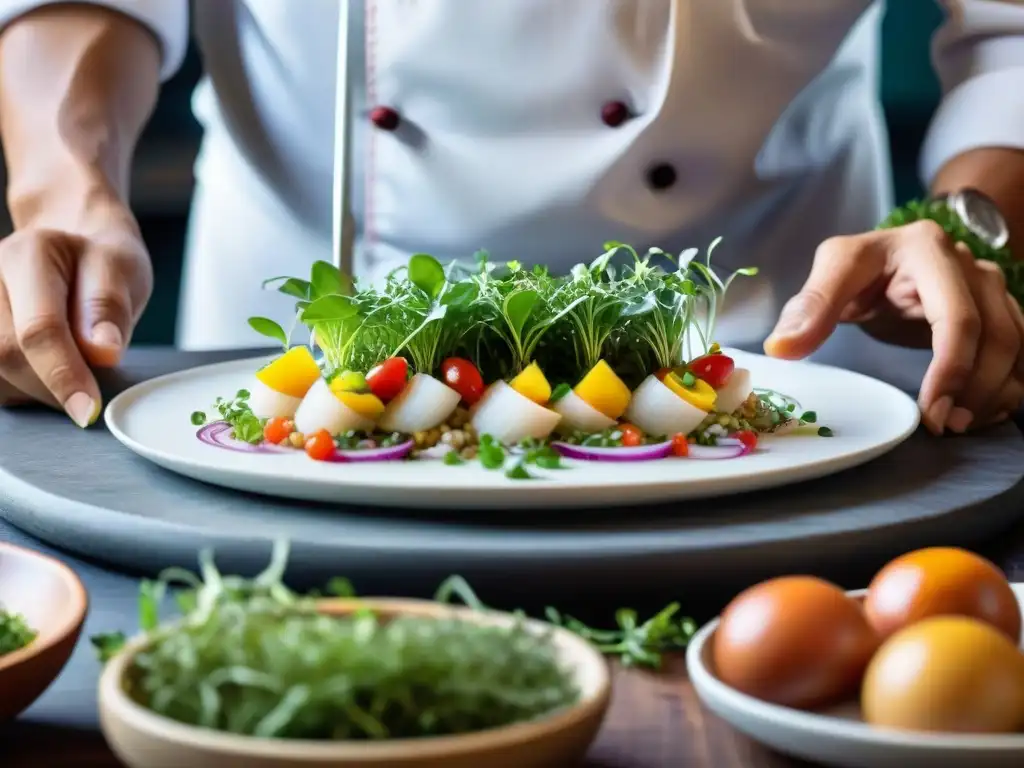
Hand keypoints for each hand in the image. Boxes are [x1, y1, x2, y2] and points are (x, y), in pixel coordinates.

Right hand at [0, 201, 152, 425]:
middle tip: (88, 394)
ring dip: (35, 388)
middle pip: (5, 354)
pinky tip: (46, 374)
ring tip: (70, 373)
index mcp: (29, 256)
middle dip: (50, 386)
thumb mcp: (122, 271)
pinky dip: (22, 388)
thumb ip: (109, 308)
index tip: (87, 410)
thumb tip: (102, 352)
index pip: (39, 328)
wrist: (74, 251)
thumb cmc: (100, 263)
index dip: (63, 374)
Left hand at [763, 220, 1023, 434]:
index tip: (932, 411)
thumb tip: (781, 348)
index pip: (957, 317)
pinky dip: (1007, 386)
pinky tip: (979, 414)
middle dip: (976, 389)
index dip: (951, 368)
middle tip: (944, 427)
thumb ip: (810, 306)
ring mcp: (992, 287)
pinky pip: (1020, 351)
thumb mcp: (833, 270)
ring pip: (1015, 345)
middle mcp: (971, 266)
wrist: (894, 255)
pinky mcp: (1001, 310)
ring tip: (959, 426)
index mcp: (928, 250)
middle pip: (996, 336)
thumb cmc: (863, 266)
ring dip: (996, 392)